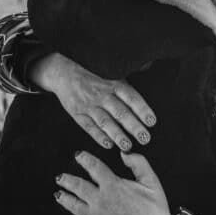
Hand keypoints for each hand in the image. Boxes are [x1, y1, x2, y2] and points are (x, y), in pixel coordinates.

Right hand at [32, 53, 155, 151]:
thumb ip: (129, 84)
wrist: (64, 74)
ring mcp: (90, 106)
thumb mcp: (112, 74)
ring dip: (117, 135)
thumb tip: (150, 68)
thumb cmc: (94, 76)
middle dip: (133, 127)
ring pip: (105, 122)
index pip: (131, 98)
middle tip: (145, 139)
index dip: (142, 110)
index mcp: (114, 84)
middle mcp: (103, 95)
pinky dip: (98, 137)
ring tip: (128, 146)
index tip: (152, 122)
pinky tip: (108, 145)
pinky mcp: (78, 114)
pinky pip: (89, 127)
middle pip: (120, 112)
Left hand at [54, 151, 171, 214]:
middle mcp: (100, 200)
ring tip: (58, 195)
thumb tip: (125, 154)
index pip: (94, 167)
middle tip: (60, 177)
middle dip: (67, 180)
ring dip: (64, 199)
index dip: (84, 159)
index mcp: (112, 185)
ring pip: (74, 206)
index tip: (78, 156)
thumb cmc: (155, 210)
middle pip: (78, 186)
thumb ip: (139, 163)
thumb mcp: (151, 181)